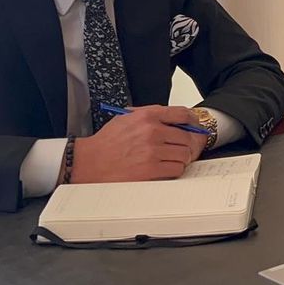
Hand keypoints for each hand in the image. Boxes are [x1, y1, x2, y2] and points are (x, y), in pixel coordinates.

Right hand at [70, 105, 209, 182]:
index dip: (193, 122)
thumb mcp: (125, 118)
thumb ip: (149, 115)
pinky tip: (167, 168)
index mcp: (147, 116)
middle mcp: (152, 131)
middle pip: (187, 136)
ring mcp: (152, 151)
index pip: (182, 114)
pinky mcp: (151, 169)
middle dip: (188, 144)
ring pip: (184, 154)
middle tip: (185, 149)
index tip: (195, 127)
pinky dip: (175, 169)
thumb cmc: (106, 143)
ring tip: (173, 160)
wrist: (88, 163)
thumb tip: (172, 119)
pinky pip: (176, 168)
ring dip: (182, 158)